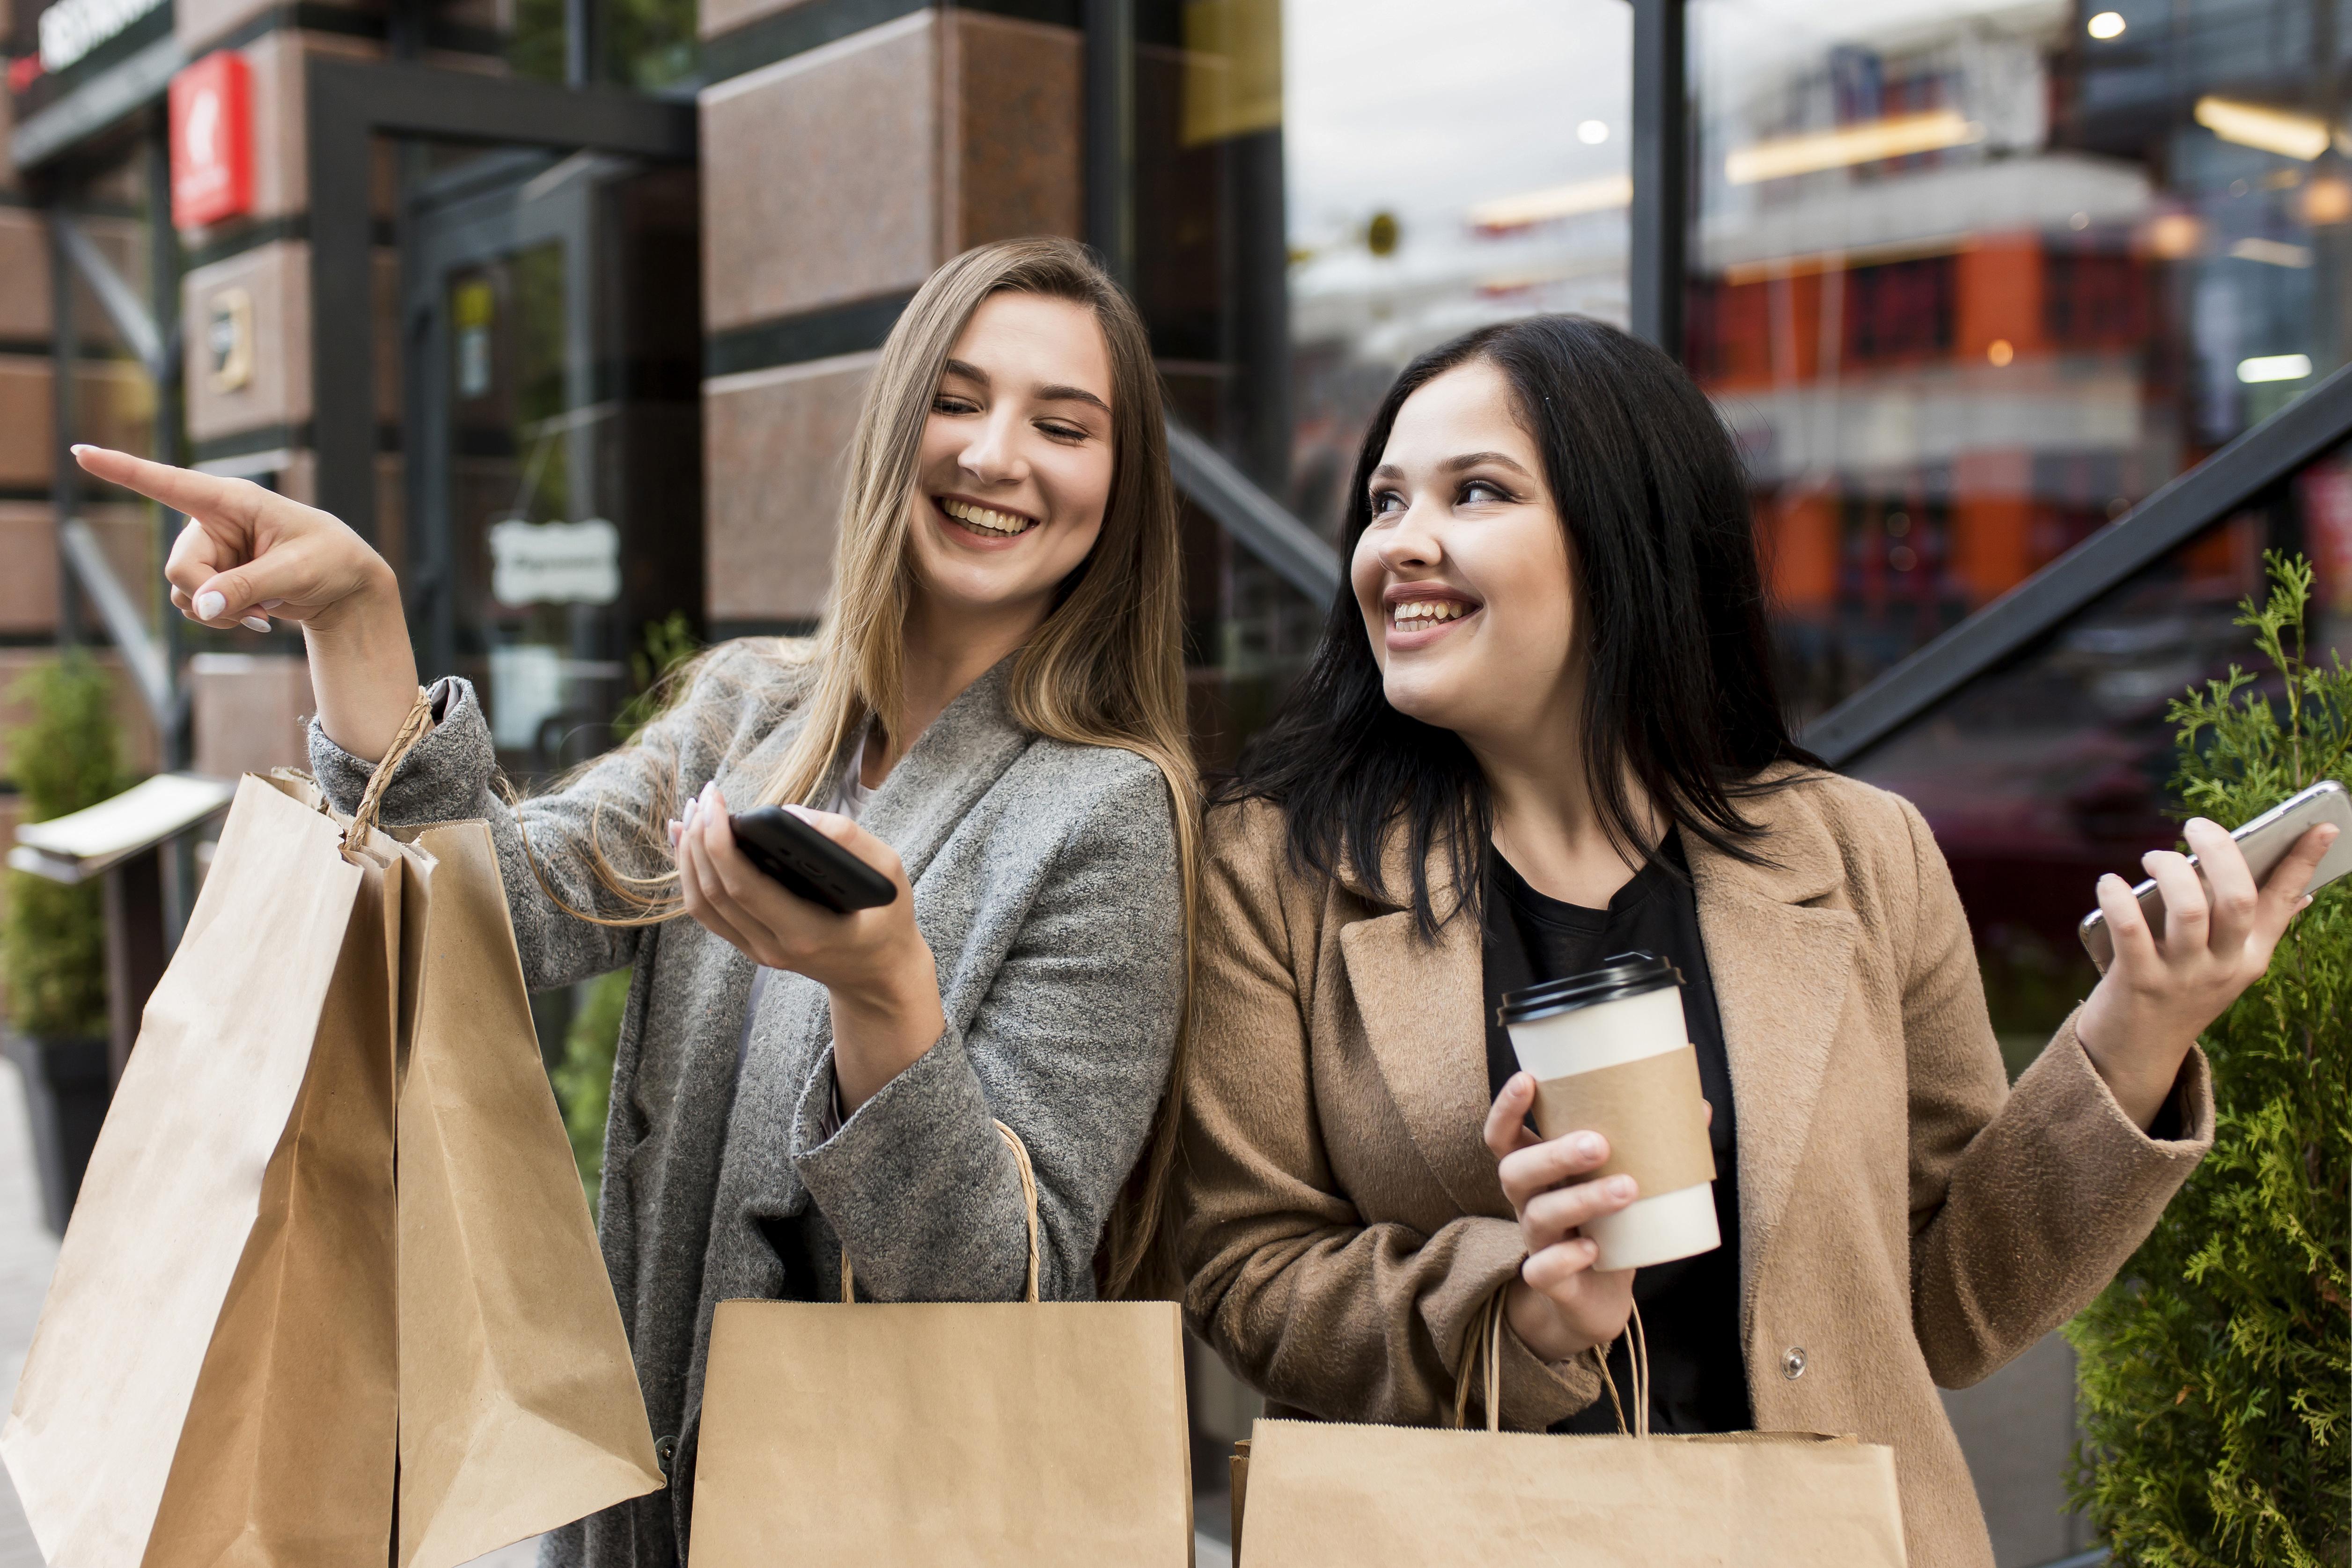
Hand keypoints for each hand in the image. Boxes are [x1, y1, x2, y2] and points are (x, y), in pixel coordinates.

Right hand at [73, 444, 418, 759]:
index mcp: (233, 500)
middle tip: (260, 604)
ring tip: (264, 608)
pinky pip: (193, 606)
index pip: (169, 483)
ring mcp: (209, 551)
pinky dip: (220, 618)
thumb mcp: (297, 572)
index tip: (80, 452)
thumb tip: (199, 605)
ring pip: (183, 592)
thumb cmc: (331, 562)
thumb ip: (248, 586)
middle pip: (181, 567)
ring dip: (218, 612)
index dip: (122, 469)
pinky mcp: (211, 576)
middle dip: (213, 595)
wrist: (345, 586)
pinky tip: (256, 616)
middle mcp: (212, 522)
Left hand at [672, 782, 944, 1110]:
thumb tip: (790, 813)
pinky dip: (691, 872)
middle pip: (713, 891)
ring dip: (688, 854)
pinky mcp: (749, 944)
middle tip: (705, 795)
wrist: (878, 973)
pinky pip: (707, 910)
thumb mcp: (889, 874)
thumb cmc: (887, 918)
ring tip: (691, 811)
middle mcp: (771, 948)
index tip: (718, 801)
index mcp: (805, 934)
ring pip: (700, 903)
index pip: (744, 886)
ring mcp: (755, 950)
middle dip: (700, 837)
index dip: (720, 841)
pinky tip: (688, 841)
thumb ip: (848, 839)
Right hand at [1482, 1072, 1637, 1363]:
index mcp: (1538, 1171)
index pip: (1503, 1136)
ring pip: (1539, 1217)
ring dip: (1581, 1199)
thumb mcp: (1621, 1182)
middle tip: (1599, 1143)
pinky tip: (1593, 1248)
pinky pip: (1543, 1270)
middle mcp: (1528, 1202)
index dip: (1506, 1108)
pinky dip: (1565, 1258)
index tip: (1527, 1079)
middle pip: (1515, 1171)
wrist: (1597, 1298)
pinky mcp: (1551, 1281)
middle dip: (1554, 1154)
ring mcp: (1537, 1242)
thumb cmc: (1610, 1225)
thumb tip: (1702, 1108)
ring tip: (1627, 1189)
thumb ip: (1651, 1148)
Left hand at [2077, 817, 2337, 1128]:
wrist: (2135, 1055)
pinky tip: (2109, 883)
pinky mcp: (2137, 983)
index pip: (2284, 903)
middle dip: (2221, 851)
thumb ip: (2252, 930)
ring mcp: (2181, 976)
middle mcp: (2222, 966)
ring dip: (2170, 869)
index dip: (2302, 863)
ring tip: (2154, 856)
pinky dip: (2117, 898)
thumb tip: (2301, 894)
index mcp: (2249, 957)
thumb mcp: (2224, 967)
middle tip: (2196, 825)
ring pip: (2190, 909)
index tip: (2322, 827)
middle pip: (2238, 899)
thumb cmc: (2177, 993)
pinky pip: (2130, 930)